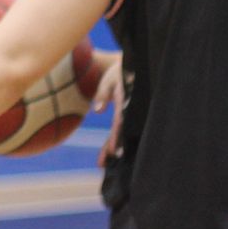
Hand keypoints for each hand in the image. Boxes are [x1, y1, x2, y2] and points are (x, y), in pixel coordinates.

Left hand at [93, 51, 124, 167]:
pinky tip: (108, 152)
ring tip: (104, 161)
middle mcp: (129, 111)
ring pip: (121, 133)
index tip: (112, 151)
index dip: (116, 137)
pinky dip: (114, 139)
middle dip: (114, 146)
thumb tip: (98, 111)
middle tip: (106, 162)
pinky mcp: (126, 114)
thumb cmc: (118, 73)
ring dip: (113, 146)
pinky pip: (120, 129)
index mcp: (126, 103)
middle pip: (121, 132)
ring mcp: (129, 114)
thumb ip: (103, 94)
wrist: (129, 66)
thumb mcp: (109, 80)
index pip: (121, 123)